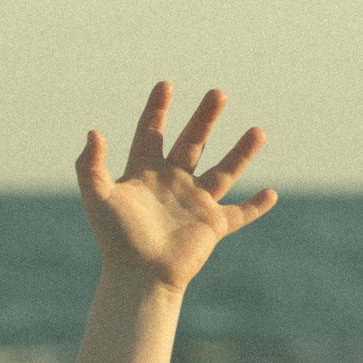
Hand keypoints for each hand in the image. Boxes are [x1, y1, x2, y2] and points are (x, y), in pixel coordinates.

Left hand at [75, 83, 276, 293]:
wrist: (138, 277)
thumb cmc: (115, 239)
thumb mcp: (96, 197)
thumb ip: (90, 165)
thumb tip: (94, 132)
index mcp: (144, 172)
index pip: (151, 132)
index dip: (157, 109)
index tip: (165, 85)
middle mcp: (172, 182)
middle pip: (192, 142)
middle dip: (205, 117)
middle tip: (218, 93)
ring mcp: (194, 203)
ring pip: (223, 172)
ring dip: (241, 152)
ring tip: (258, 131)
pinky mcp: (211, 225)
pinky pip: (239, 214)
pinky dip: (256, 207)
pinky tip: (271, 195)